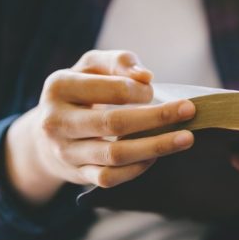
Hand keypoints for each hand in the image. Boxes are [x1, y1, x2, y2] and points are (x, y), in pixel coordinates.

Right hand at [5, 50, 195, 205]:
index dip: (138, 90)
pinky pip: (110, 177)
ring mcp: (65, 151)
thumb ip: (119, 61)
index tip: (154, 90)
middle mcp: (56, 121)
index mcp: (59, 87)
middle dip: (157, 117)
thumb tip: (145, 76)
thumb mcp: (92, 66)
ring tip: (186, 138)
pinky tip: (157, 157)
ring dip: (155, 146)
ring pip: (115, 154)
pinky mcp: (77, 174)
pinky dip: (137, 168)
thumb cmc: (81, 90)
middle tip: (189, 110)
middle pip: (114, 122)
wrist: (48, 132)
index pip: (109, 89)